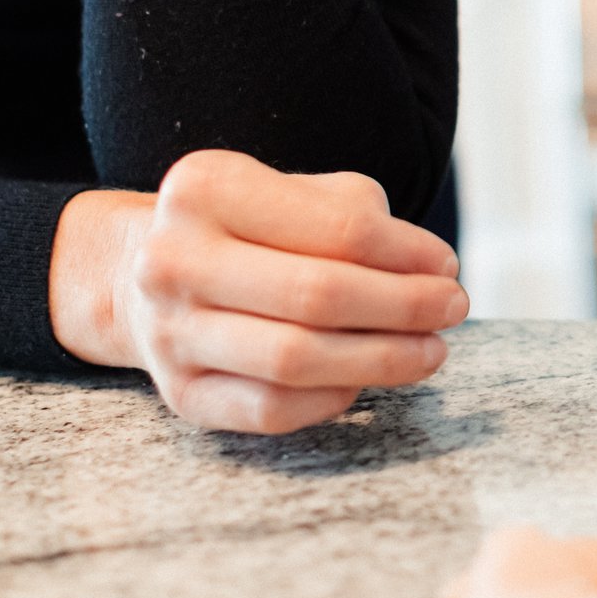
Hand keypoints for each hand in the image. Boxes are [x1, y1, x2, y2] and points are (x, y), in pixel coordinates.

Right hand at [50, 148, 466, 433]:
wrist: (142, 273)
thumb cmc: (249, 226)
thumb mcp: (296, 193)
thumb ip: (361, 220)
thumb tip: (433, 272)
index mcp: (207, 188)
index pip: (338, 228)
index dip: (408, 254)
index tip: (448, 265)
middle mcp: (174, 258)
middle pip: (316, 296)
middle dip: (403, 307)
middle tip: (454, 309)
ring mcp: (169, 332)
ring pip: (294, 360)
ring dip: (381, 359)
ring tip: (431, 351)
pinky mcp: (180, 394)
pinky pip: (270, 409)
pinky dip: (332, 399)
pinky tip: (367, 381)